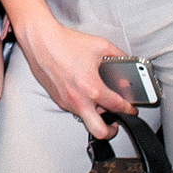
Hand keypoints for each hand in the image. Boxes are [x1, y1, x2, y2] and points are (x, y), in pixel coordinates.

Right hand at [11, 15, 137, 140]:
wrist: (40, 40)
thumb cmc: (66, 42)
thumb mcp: (101, 46)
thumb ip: (120, 57)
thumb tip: (129, 65)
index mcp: (92, 87)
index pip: (118, 107)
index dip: (129, 109)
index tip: (132, 109)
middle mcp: (78, 99)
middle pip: (99, 131)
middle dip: (111, 131)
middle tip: (116, 123)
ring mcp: (66, 102)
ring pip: (85, 119)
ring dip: (94, 114)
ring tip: (98, 101)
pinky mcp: (57, 99)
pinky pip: (74, 108)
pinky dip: (81, 104)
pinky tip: (82, 91)